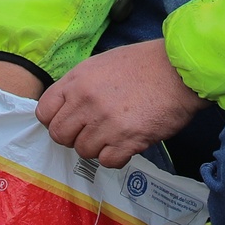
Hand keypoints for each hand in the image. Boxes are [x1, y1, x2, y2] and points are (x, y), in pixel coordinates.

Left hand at [35, 40, 208, 168]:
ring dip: (98, 146)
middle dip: (74, 136)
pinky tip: (127, 142)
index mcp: (77, 80)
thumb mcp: (103, 63)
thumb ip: (79, 84)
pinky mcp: (126, 140)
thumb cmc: (144, 64)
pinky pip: (107, 161)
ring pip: (83, 150)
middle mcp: (86, 101)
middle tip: (93, 131)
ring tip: (115, 133)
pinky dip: (116, 156)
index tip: (70, 121)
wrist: (180, 71)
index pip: (44, 112)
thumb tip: (67, 107)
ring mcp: (105, 122)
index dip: (55, 119)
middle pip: (59, 135)